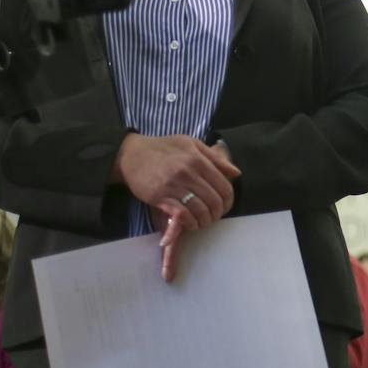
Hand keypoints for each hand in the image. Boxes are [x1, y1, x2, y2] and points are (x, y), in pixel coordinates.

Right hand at [116, 136, 238, 280]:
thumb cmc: (163, 147)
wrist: (131, 154)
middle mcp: (188, 172)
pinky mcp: (160, 197)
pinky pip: (183, 215)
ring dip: (204, 221)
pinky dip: (190, 223)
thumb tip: (236, 173)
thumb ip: (215, 158)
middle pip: (214, 201)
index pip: (224, 186)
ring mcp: (174, 185)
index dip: (228, 202)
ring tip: (202, 221)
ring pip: (200, 211)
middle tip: (213, 217)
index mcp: (198, 159)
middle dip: (217, 214)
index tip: (224, 207)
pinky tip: (190, 223)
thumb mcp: (191, 144)